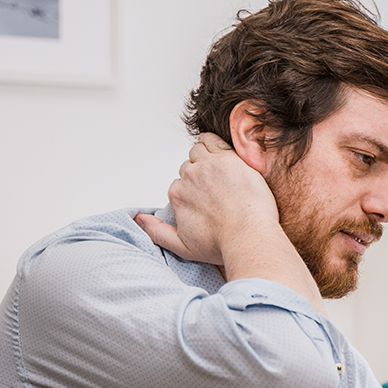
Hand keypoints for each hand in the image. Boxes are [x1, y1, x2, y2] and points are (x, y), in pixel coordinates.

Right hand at [135, 133, 278, 264]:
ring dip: (204, 157)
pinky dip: (212, 141)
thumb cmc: (220, 244)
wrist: (249, 237)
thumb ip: (156, 232)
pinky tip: (214, 145)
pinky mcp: (229, 158)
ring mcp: (209, 165)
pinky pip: (214, 141)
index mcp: (178, 193)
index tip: (204, 198)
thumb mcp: (181, 246)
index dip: (192, 190)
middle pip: (188, 167)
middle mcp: (189, 176)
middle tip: (214, 186)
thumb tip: (138, 218)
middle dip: (198, 174)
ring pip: (199, 151)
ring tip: (216, 168)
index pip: (180, 183)